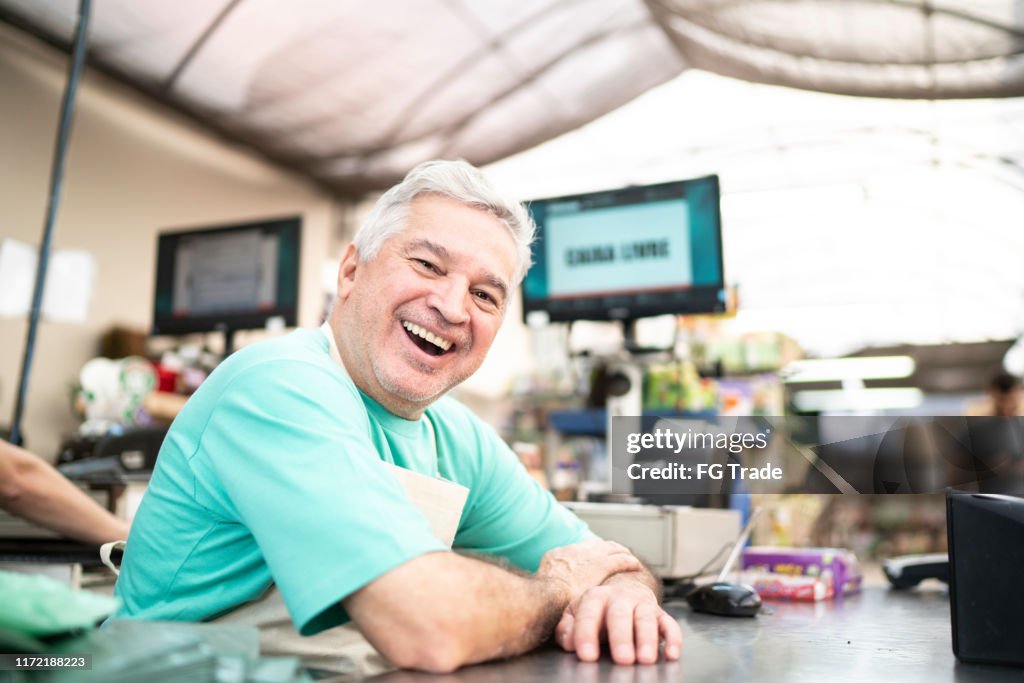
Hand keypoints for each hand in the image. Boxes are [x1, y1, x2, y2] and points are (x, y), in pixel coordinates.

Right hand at [537, 540, 641, 603]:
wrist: (548, 595)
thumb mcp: (541, 589)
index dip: (589, 552)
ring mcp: (587, 556)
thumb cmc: (542, 600)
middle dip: (607, 548)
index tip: (595, 556)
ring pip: (610, 548)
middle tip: (618, 552)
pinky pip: (620, 559)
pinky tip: (635, 565)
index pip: (576, 550)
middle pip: (594, 545)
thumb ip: (550, 588)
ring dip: (620, 552)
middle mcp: (572, 551)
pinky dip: (628, 561)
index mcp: (556, 555)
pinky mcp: (601, 565)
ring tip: (629, 557)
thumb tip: (552, 598)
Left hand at [554, 580, 682, 664]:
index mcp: (595, 597)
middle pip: (620, 615)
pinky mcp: (660, 614)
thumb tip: (568, 643)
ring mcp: (642, 604)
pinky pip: (670, 624)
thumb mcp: (576, 615)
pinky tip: (671, 654)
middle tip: (622, 659)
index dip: (587, 635)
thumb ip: (567, 628)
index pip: (589, 614)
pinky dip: (673, 639)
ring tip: (645, 659)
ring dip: (647, 639)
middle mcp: (620, 597)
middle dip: (621, 637)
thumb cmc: (597, 611)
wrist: (623, 592)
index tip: (587, 656)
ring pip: (646, 619)